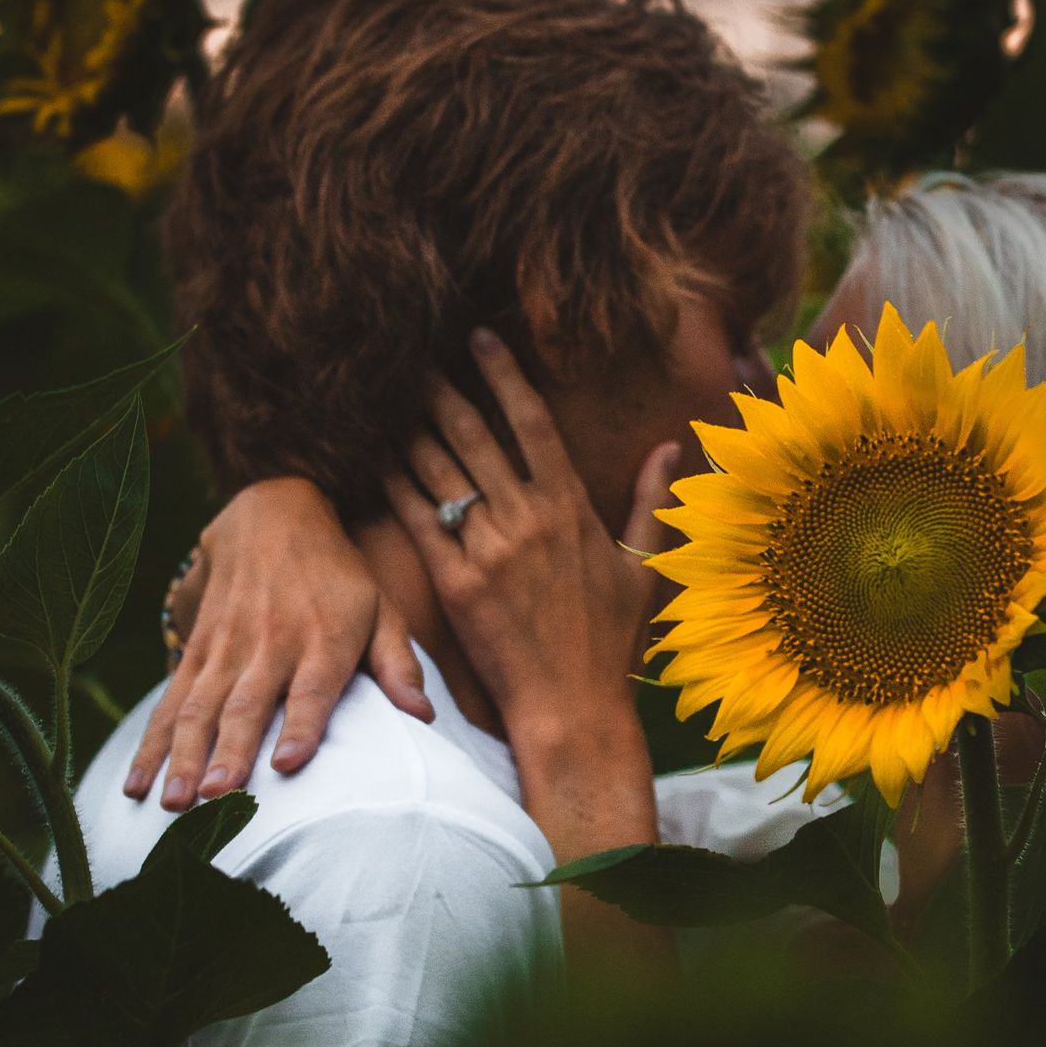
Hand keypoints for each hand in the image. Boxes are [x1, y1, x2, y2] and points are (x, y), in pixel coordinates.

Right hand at [123, 477, 432, 808]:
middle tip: (217, 797)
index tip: (287, 763)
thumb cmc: (339, 578)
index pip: (312, 688)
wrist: (273, 514)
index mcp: (323, 640)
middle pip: (247, 703)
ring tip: (173, 802)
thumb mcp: (381, 610)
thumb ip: (399, 665)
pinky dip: (151, 742)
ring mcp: (227, 646)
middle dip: (229, 752)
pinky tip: (136, 782)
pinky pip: (170, 699)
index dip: (301, 725)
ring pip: (200, 705)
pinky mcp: (196, 648)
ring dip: (183, 755)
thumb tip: (422, 717)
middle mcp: (271, 644)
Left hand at [389, 330, 679, 980]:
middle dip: (441, 390)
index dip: (503, 375)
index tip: (479, 338)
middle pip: (475, 435)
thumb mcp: (641, 566)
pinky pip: (418, 521)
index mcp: (571, 508)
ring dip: (410, 429)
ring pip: (440, 471)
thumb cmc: (609, 642)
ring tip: (384, 397)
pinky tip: (374, 459)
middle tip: (411, 356)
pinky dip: (395, 486)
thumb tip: (671, 444)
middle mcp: (529, 519)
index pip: (532, 423)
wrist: (573, 708)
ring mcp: (491, 550)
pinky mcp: (456, 584)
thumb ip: (649, 500)